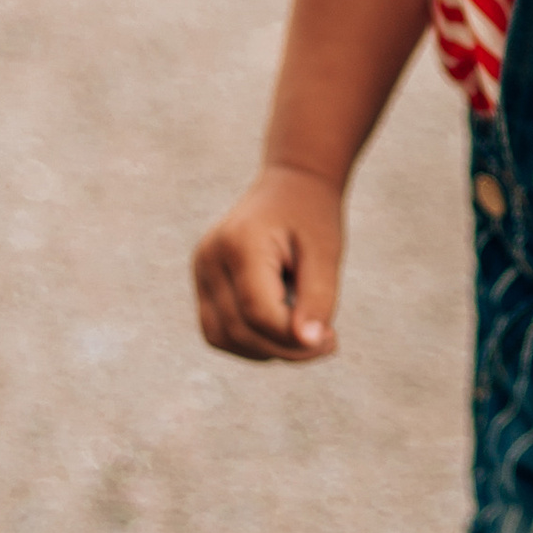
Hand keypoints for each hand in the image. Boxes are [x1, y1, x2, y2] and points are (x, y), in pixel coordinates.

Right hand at [191, 165, 343, 362]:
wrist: (292, 184)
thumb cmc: (313, 216)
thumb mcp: (326, 253)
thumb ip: (318, 298)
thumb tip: (309, 343)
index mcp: (240, 243)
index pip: (258, 312)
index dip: (294, 338)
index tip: (331, 340)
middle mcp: (209, 258)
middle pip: (239, 330)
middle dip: (285, 348)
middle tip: (326, 342)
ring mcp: (200, 271)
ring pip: (223, 337)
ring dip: (267, 349)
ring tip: (305, 331)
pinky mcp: (203, 283)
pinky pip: (220, 330)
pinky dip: (252, 340)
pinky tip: (284, 327)